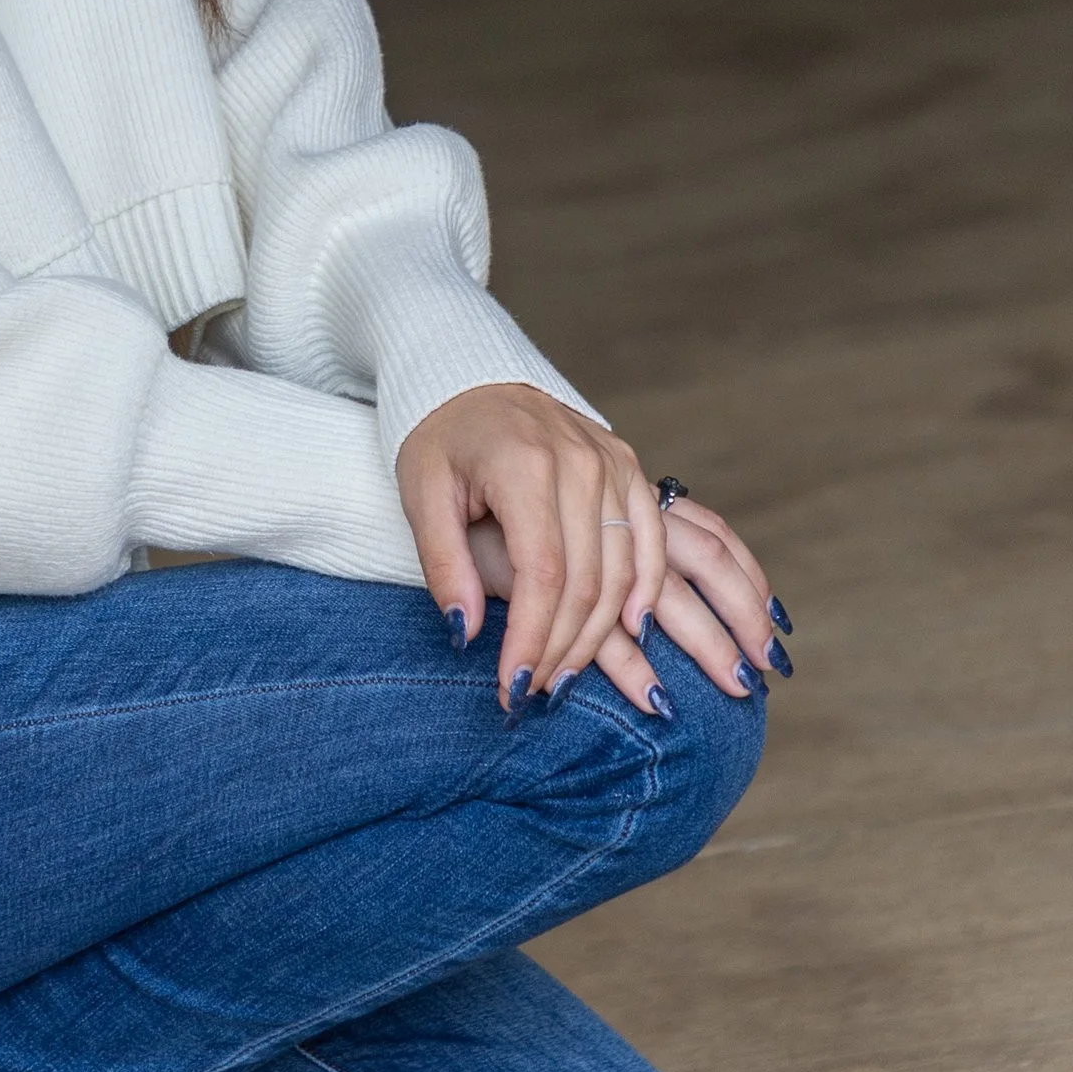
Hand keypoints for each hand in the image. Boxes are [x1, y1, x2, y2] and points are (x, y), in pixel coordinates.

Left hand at [395, 387, 781, 712]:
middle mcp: (580, 463)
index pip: (543, 575)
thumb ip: (444, 565)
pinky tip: (630, 631)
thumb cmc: (439, 441)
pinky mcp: (628, 468)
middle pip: (588, 582)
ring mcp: (612, 463)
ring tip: (565, 674)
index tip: (512, 688)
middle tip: (535, 692)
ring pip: (623, 571)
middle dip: (563, 649)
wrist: (469, 379)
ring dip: (601, 634)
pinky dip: (644, 590)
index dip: (532, 639)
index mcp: (525, 466)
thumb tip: (466, 634)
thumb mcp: (422, 495)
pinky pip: (651, 541)